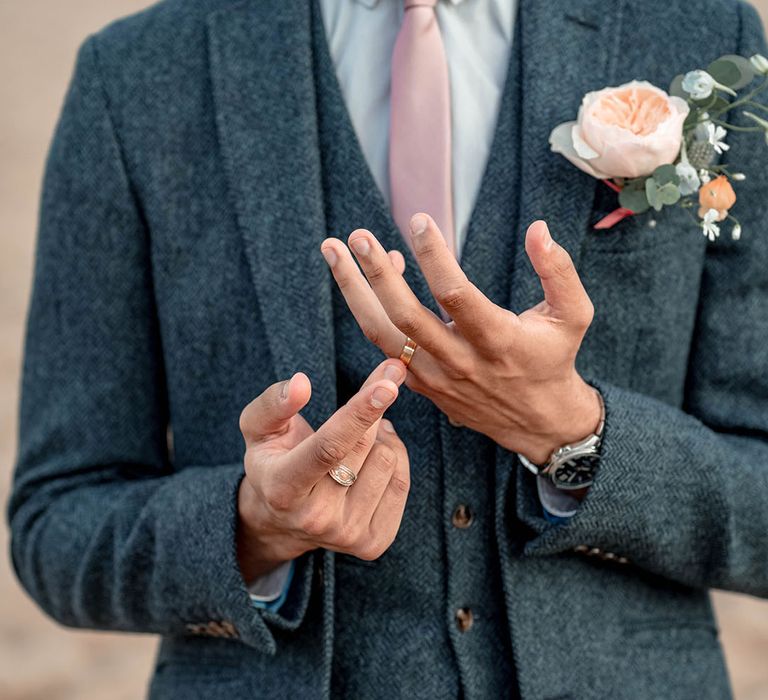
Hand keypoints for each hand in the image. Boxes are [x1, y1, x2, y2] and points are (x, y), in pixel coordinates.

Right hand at [236, 359, 409, 581]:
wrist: (282, 520)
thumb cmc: (272, 461)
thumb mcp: (257, 430)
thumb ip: (273, 403)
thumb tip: (301, 383)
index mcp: (282, 488)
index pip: (328, 447)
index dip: (359, 413)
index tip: (387, 384)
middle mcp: (315, 518)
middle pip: (363, 447)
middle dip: (372, 409)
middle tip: (379, 387)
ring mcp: (346, 535)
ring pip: (387, 460)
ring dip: (380, 436)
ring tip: (358, 438)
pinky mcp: (373, 543)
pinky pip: (402, 482)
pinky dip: (393, 458)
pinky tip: (371, 458)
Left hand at [320, 215, 600, 464]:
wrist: (538, 420)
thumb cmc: (553, 358)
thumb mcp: (572, 315)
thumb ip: (558, 271)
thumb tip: (538, 228)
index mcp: (498, 341)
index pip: (456, 295)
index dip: (434, 256)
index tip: (418, 220)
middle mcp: (461, 362)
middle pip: (406, 317)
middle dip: (376, 274)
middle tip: (357, 236)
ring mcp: (436, 377)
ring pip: (384, 334)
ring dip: (354, 292)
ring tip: (333, 252)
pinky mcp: (422, 385)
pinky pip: (387, 346)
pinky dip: (372, 311)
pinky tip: (369, 280)